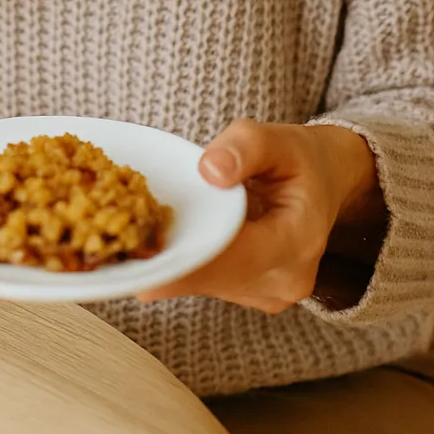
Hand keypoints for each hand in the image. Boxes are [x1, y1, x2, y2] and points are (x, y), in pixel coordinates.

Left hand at [138, 120, 382, 312]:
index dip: (183, 260)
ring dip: (167, 261)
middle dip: (162, 260)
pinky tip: (148, 239)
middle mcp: (283, 281)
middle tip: (105, 244)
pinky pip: (206, 282)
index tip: (135, 256)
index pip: (232, 259)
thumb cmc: (301, 159)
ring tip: (119, 236)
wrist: (328, 183)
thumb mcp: (281, 138)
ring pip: (203, 284)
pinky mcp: (249, 294)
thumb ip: (245, 147)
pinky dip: (180, 261)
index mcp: (298, 242)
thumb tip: (208, 170)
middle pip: (210, 277)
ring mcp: (267, 295)